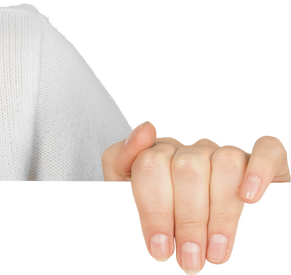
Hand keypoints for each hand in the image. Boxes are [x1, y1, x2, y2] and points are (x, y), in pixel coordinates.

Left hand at [102, 119, 289, 272]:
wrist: (210, 242)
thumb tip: (144, 129)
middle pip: (186, 167)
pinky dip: (260, 171)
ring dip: (221, 214)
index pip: (149, 165)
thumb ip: (121, 163)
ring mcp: (229, 151)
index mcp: (157, 153)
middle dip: (187, 221)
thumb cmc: (168, 224)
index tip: (160, 250)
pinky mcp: (268, 158)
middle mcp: (193, 148)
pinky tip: (251, 198)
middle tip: (190, 261)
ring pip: (225, 163)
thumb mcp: (131, 202)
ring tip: (217, 255)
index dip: (153, 211)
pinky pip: (268, 149)